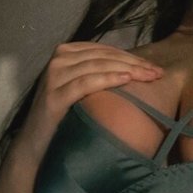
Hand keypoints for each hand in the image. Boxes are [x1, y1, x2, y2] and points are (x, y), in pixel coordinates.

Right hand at [18, 42, 163, 164]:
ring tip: (148, 76)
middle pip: (104, 57)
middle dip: (134, 63)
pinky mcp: (54, 95)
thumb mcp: (80, 85)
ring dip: (127, 70)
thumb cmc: (64, 113)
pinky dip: (108, 79)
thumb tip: (134, 66)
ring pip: (98, 66)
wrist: (35, 143)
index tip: (153, 66)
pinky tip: (126, 80)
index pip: (105, 50)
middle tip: (157, 73)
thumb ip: (97, 71)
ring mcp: (55, 76)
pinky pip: (86, 83)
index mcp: (67, 52)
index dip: (131, 56)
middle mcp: (59, 59)